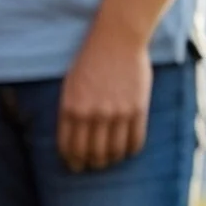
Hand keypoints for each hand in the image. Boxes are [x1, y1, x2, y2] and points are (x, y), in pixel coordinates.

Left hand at [57, 25, 151, 171]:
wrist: (116, 39)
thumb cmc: (89, 61)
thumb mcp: (70, 85)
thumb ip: (70, 111)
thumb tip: (71, 139)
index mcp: (71, 107)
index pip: (68, 147)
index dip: (71, 161)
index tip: (73, 166)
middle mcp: (92, 113)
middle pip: (91, 153)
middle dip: (89, 164)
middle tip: (91, 166)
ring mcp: (116, 112)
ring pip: (113, 152)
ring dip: (110, 161)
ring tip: (108, 160)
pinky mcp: (137, 109)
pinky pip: (134, 141)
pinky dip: (129, 151)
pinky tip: (126, 150)